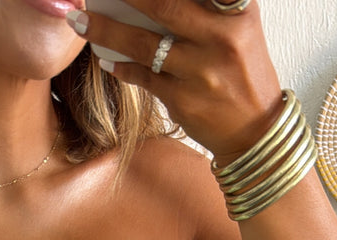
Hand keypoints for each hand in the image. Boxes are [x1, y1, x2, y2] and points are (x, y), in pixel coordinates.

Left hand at [71, 0, 282, 161]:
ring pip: (144, 44)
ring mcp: (202, 71)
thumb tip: (148, 1)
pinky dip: (122, 66)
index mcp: (238, 9)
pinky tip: (107, 58)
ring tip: (79, 22)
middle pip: (164, 5)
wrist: (257, 131)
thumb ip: (206, 7)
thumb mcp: (238, 27)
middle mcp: (223, 36)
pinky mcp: (185, 100)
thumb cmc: (241, 71)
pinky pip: (144, 77)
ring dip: (106, 31)